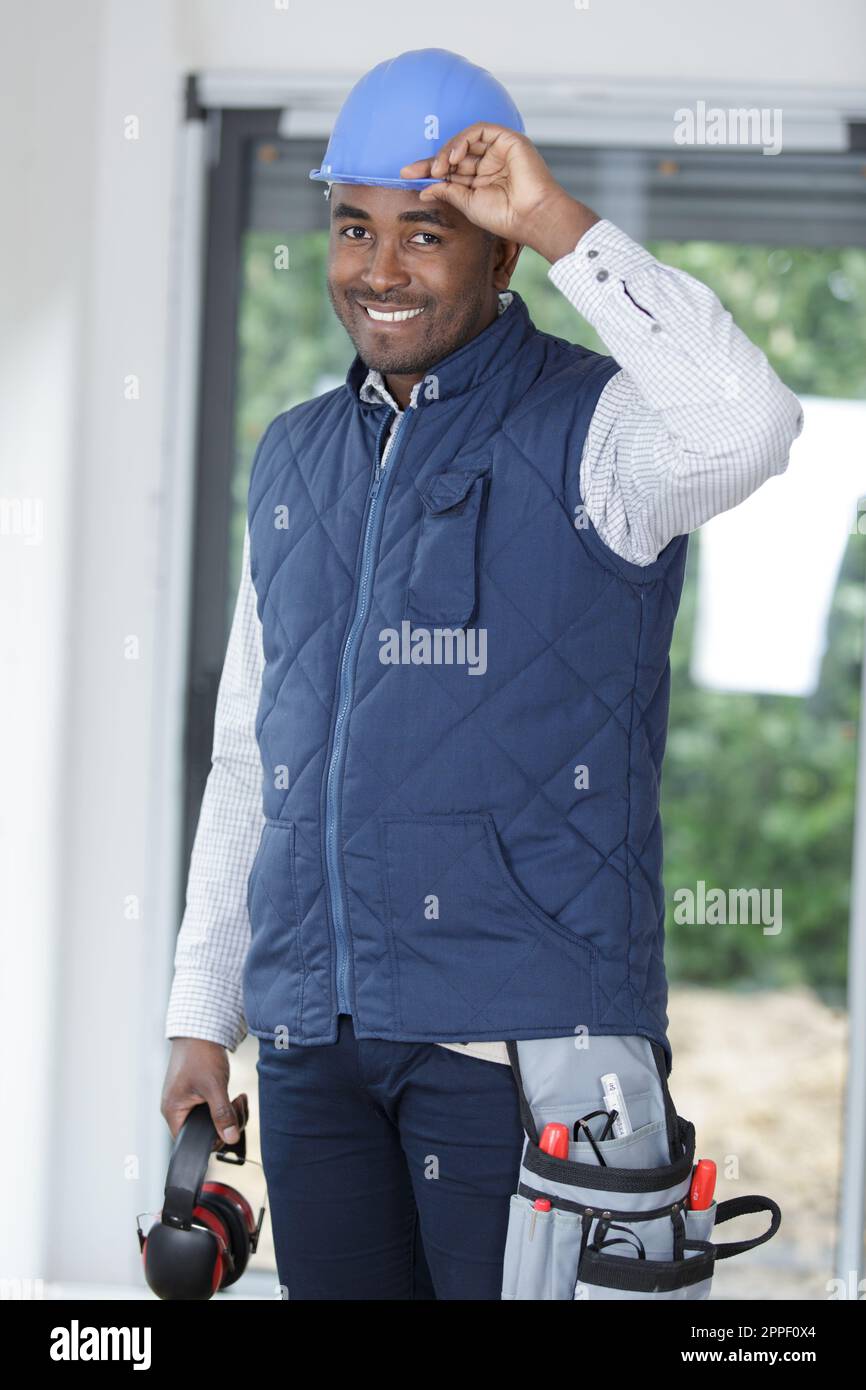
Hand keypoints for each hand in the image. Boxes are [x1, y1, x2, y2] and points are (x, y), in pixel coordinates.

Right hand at [161, 1038, 248, 1148]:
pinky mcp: (197, 1096)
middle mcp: (177, 1110)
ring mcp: (187, 1103)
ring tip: (239, 1099)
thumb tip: (231, 1138)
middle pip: (205, 1134)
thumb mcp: (214, 1087)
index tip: (231, 1125)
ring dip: (231, 1114)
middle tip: (238, 1106)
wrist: (200, 1031)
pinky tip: (236, 1097)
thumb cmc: (199, 1055)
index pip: (191, 1142)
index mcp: (173, 1111)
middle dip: (228, 1123)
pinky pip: (214, 1111)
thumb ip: (222, 1114)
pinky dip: (227, 1106)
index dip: (214, 1139)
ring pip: (212, 1122)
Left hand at [400, 124, 598, 261]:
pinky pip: (479, 131)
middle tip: (412, 171)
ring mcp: (499, 150)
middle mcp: (489, 163)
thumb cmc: (505, 216)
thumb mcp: (468, 204)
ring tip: (437, 169)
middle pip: (454, 155)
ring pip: (465, 141)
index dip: (429, 171)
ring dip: (446, 153)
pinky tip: (453, 158)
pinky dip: (462, 141)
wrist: (531, 216)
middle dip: (432, 161)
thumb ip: (447, 192)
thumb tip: (423, 190)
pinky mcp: (508, 139)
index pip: (451, 170)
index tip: (407, 176)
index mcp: (481, 180)